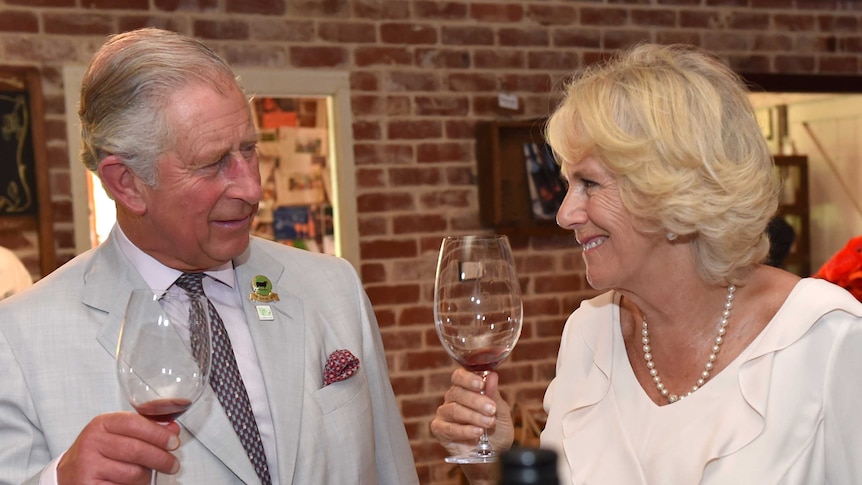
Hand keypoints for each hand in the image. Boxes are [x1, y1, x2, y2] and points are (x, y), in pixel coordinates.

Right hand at [57, 412, 180, 484]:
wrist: (69, 474)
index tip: (174, 442)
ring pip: (133, 473)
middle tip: (173, 465)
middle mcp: (92, 442)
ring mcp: (88, 466)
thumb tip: (172, 429)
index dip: (158, 433)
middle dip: (161, 459)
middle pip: (137, 450)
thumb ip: (145, 429)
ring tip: (147, 475)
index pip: (135, 423)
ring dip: (147, 476)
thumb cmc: (99, 453)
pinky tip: (133, 484)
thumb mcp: (117, 434)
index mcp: (101, 424)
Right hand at [431, 368, 514, 478]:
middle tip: (492, 410)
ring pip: (453, 409)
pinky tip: (477, 433)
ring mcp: (444, 414)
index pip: (459, 376)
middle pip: (457, 393)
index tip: (480, 384)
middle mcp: (452, 399)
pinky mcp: (439, 430)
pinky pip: (448, 428)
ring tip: (488, 423)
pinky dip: (464, 430)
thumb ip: (494, 395)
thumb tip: (492, 376)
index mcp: (466, 389)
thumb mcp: (502, 412)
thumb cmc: (497, 432)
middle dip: (477, 401)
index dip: (468, 378)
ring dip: (473, 416)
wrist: (493, 457)